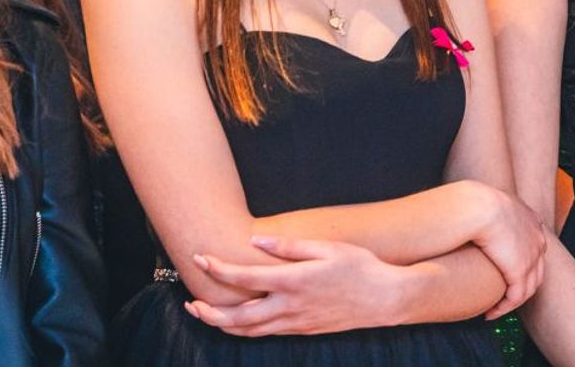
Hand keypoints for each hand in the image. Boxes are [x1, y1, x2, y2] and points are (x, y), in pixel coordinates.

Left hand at [184, 236, 403, 335]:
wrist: (384, 299)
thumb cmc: (360, 267)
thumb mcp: (327, 248)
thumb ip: (288, 245)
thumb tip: (254, 240)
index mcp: (293, 281)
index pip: (243, 278)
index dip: (217, 269)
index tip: (201, 258)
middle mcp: (289, 307)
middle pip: (235, 318)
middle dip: (207, 312)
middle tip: (190, 302)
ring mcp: (295, 322)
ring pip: (247, 332)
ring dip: (221, 325)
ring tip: (204, 314)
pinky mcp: (302, 330)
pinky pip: (264, 334)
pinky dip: (243, 329)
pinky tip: (238, 320)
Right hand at [466, 184, 546, 317]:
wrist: (479, 207)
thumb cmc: (475, 203)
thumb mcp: (490, 203)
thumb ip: (490, 212)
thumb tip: (477, 216)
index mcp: (532, 221)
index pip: (535, 249)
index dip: (523, 264)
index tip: (505, 275)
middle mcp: (538, 239)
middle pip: (536, 271)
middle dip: (521, 287)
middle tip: (503, 298)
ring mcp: (532, 256)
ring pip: (528, 288)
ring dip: (512, 302)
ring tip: (495, 310)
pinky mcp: (520, 271)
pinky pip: (516, 297)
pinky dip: (504, 308)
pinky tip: (490, 313)